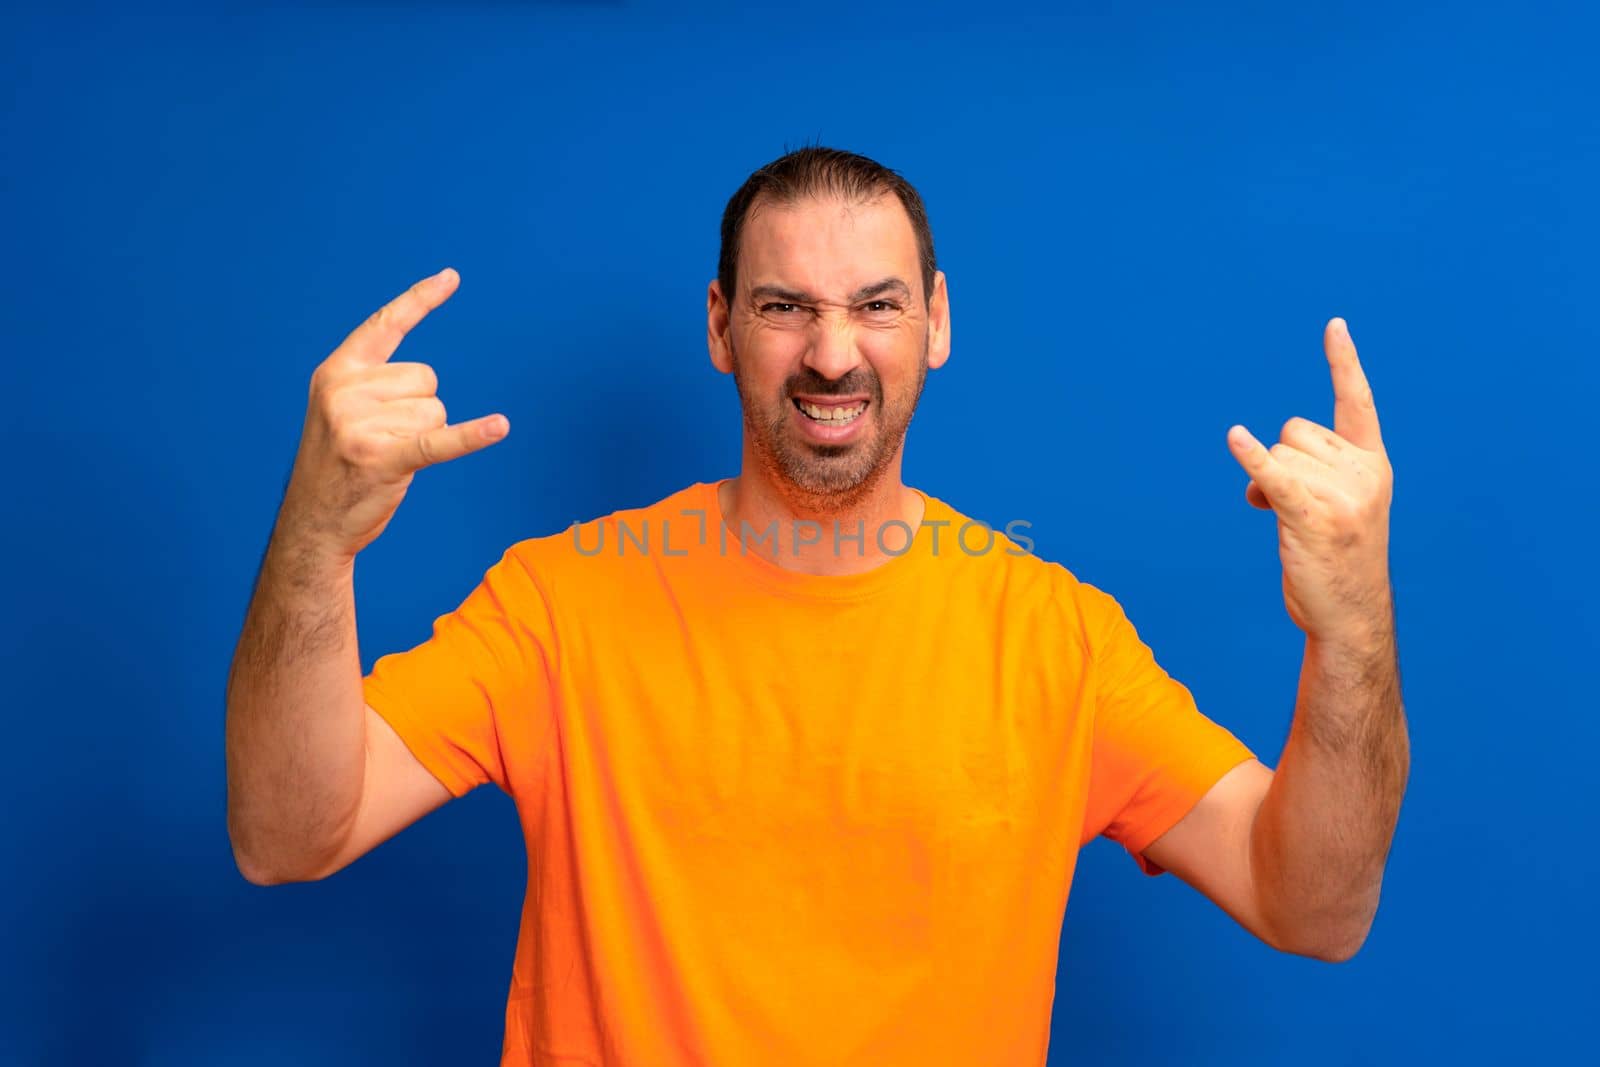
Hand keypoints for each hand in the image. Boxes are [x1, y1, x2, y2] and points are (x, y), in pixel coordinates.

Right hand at [280, 268, 508, 561]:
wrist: (313, 524)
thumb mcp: (341, 412)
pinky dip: (471, 436)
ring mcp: (361, 426)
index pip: (385, 325)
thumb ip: (373, 386)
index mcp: (336, 373)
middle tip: (384, 440)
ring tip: (387, 457)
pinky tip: (499, 427)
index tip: (452, 277)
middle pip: (426, 379)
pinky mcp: (385, 459)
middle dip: (418, 411)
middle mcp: (345, 392)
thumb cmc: (337, 466)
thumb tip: (427, 382)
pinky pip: (440, 441)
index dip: (419, 301)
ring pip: (436, 411)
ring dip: (423, 436)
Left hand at [1226, 318, 1393, 645]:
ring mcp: (1342, 493)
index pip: (1356, 402)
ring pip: (1277, 455)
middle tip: (1295, 509)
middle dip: (1281, 463)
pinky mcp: (1312, 515)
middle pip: (1294, 432)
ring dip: (1267, 484)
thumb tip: (1257, 463)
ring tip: (1289, 523)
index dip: (1343, 363)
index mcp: (1374, 464)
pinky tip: (1234, 439)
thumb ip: (1308, 473)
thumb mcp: (1335, 507)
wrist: (1351, 616)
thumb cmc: (1336, 562)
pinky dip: (1250, 457)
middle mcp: (1364, 472)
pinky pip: (1273, 473)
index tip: (1334, 325)